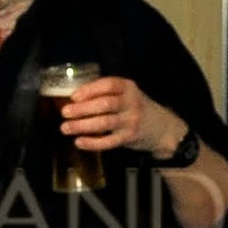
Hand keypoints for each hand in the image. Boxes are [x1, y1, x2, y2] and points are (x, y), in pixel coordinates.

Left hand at [59, 76, 178, 156]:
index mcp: (128, 88)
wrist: (163, 128)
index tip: (73, 97)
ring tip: (65, 128)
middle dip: (82, 109)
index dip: (89, 90)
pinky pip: (109, 141)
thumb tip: (74, 99)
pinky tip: (79, 142)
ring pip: (104, 123)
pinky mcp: (130, 137)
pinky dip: (92, 143)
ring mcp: (131, 121)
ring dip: (82, 126)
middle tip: (65, 113)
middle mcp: (131, 102)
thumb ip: (107, 94)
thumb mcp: (127, 95)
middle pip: (104, 104)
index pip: (108, 84)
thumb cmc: (137, 109)